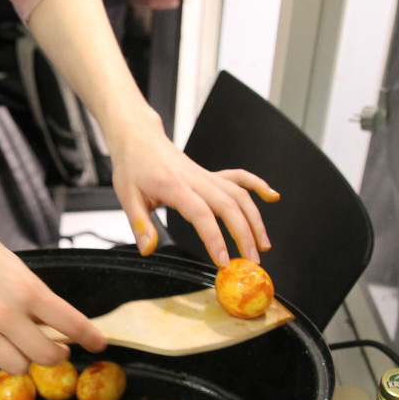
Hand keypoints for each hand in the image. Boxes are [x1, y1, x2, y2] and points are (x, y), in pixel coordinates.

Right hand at [0, 212, 106, 382]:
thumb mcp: (18, 268)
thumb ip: (36, 297)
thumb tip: (56, 325)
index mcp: (27, 289)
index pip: (72, 323)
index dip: (90, 337)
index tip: (98, 343)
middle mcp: (5, 313)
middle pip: (46, 355)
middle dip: (55, 353)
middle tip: (54, 347)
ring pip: (15, 367)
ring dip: (19, 359)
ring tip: (13, 345)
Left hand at [106, 108, 278, 266]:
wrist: (139, 138)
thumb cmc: (133, 166)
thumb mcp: (126, 196)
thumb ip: (139, 224)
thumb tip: (148, 248)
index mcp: (174, 186)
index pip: (201, 214)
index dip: (215, 238)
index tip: (223, 261)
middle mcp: (195, 179)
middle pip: (229, 205)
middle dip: (245, 235)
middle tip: (251, 261)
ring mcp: (206, 176)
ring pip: (239, 194)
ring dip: (255, 219)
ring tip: (263, 245)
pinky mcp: (210, 174)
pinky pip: (238, 177)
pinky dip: (257, 185)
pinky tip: (272, 197)